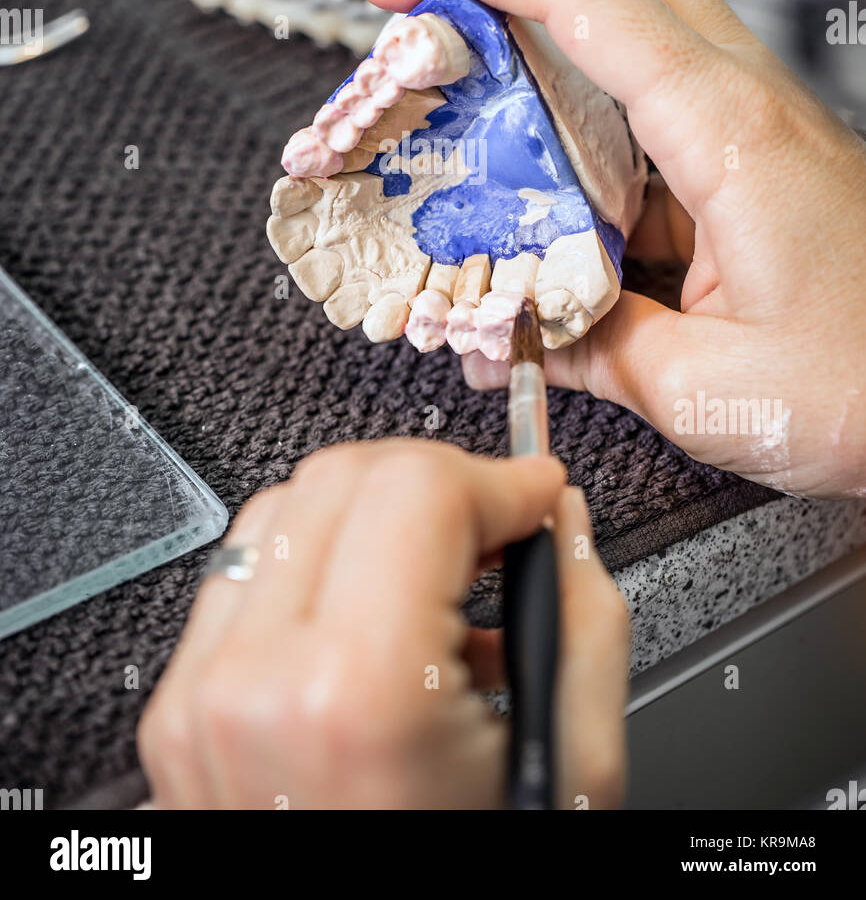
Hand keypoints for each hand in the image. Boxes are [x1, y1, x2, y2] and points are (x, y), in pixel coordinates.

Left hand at [138, 440, 628, 808]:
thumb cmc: (462, 869)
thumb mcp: (567, 770)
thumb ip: (583, 617)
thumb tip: (559, 522)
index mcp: (358, 695)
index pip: (417, 487)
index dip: (498, 477)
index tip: (535, 495)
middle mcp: (258, 684)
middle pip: (344, 475)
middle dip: (438, 483)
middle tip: (494, 525)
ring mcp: (203, 697)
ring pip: (284, 508)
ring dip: (372, 514)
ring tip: (435, 574)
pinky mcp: (180, 709)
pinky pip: (245, 574)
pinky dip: (317, 563)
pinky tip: (370, 612)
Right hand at [363, 0, 865, 497]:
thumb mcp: (715, 392)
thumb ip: (598, 350)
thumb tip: (521, 329)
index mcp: (727, 132)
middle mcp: (736, 94)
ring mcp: (740, 105)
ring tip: (443, 18)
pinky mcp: (737, 137)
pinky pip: (633, 66)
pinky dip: (558, 59)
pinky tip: (514, 114)